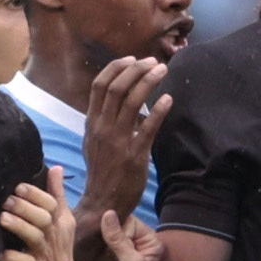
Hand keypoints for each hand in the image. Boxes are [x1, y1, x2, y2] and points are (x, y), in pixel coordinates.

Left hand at [0, 170, 83, 260]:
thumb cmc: (57, 254)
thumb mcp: (62, 224)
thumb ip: (58, 196)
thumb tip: (57, 168)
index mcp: (61, 224)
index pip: (52, 204)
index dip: (36, 194)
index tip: (19, 187)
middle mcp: (54, 237)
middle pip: (44, 218)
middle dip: (26, 207)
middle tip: (7, 200)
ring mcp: (45, 255)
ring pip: (34, 237)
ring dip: (18, 226)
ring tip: (2, 218)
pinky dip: (11, 257)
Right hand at [81, 56, 171, 224]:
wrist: (103, 201)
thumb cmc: (102, 170)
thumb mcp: (94, 141)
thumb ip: (102, 118)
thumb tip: (116, 97)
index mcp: (92, 122)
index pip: (100, 85)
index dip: (116, 68)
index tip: (133, 59)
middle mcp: (102, 128)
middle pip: (116, 88)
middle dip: (136, 69)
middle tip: (153, 61)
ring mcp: (117, 141)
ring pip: (130, 102)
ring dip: (148, 82)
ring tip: (162, 71)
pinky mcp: (134, 155)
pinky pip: (147, 128)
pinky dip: (158, 111)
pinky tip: (168, 99)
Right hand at [95, 209, 163, 260]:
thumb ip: (119, 240)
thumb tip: (108, 213)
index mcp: (147, 238)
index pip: (126, 221)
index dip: (115, 231)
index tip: (110, 247)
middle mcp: (134, 241)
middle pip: (110, 229)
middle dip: (105, 244)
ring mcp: (119, 251)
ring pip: (100, 240)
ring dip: (98, 255)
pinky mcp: (106, 260)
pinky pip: (94, 252)